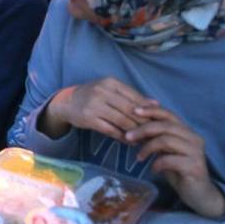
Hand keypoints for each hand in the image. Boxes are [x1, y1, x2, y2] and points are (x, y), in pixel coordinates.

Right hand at [41, 77, 156, 139]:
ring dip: (135, 131)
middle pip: (130, 109)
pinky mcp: (88, 119)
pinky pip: (110, 130)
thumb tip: (155, 103)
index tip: (157, 120)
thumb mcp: (110, 89)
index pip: (134, 96)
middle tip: (154, 132)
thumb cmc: (93, 95)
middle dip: (143, 122)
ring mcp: (94, 105)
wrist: (67, 102)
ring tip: (144, 138)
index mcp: (110, 82)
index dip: (147, 109)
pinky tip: (129, 141)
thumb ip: (131, 96)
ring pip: (122, 121)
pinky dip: (122, 137)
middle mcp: (102, 92)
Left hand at [126, 106, 224, 217]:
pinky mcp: (195, 166)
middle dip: (143, 130)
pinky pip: (170, 159)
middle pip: (165, 126)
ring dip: (148, 148)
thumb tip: (134, 127)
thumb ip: (157, 138)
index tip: (134, 111)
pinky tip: (154, 169)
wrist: (198, 194)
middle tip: (127, 137)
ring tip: (139, 157)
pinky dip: (157, 163)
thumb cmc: (179, 170)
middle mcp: (194, 138)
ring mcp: (196, 152)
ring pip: (167, 140)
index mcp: (187, 131)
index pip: (169, 114)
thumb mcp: (166, 151)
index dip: (151, 110)